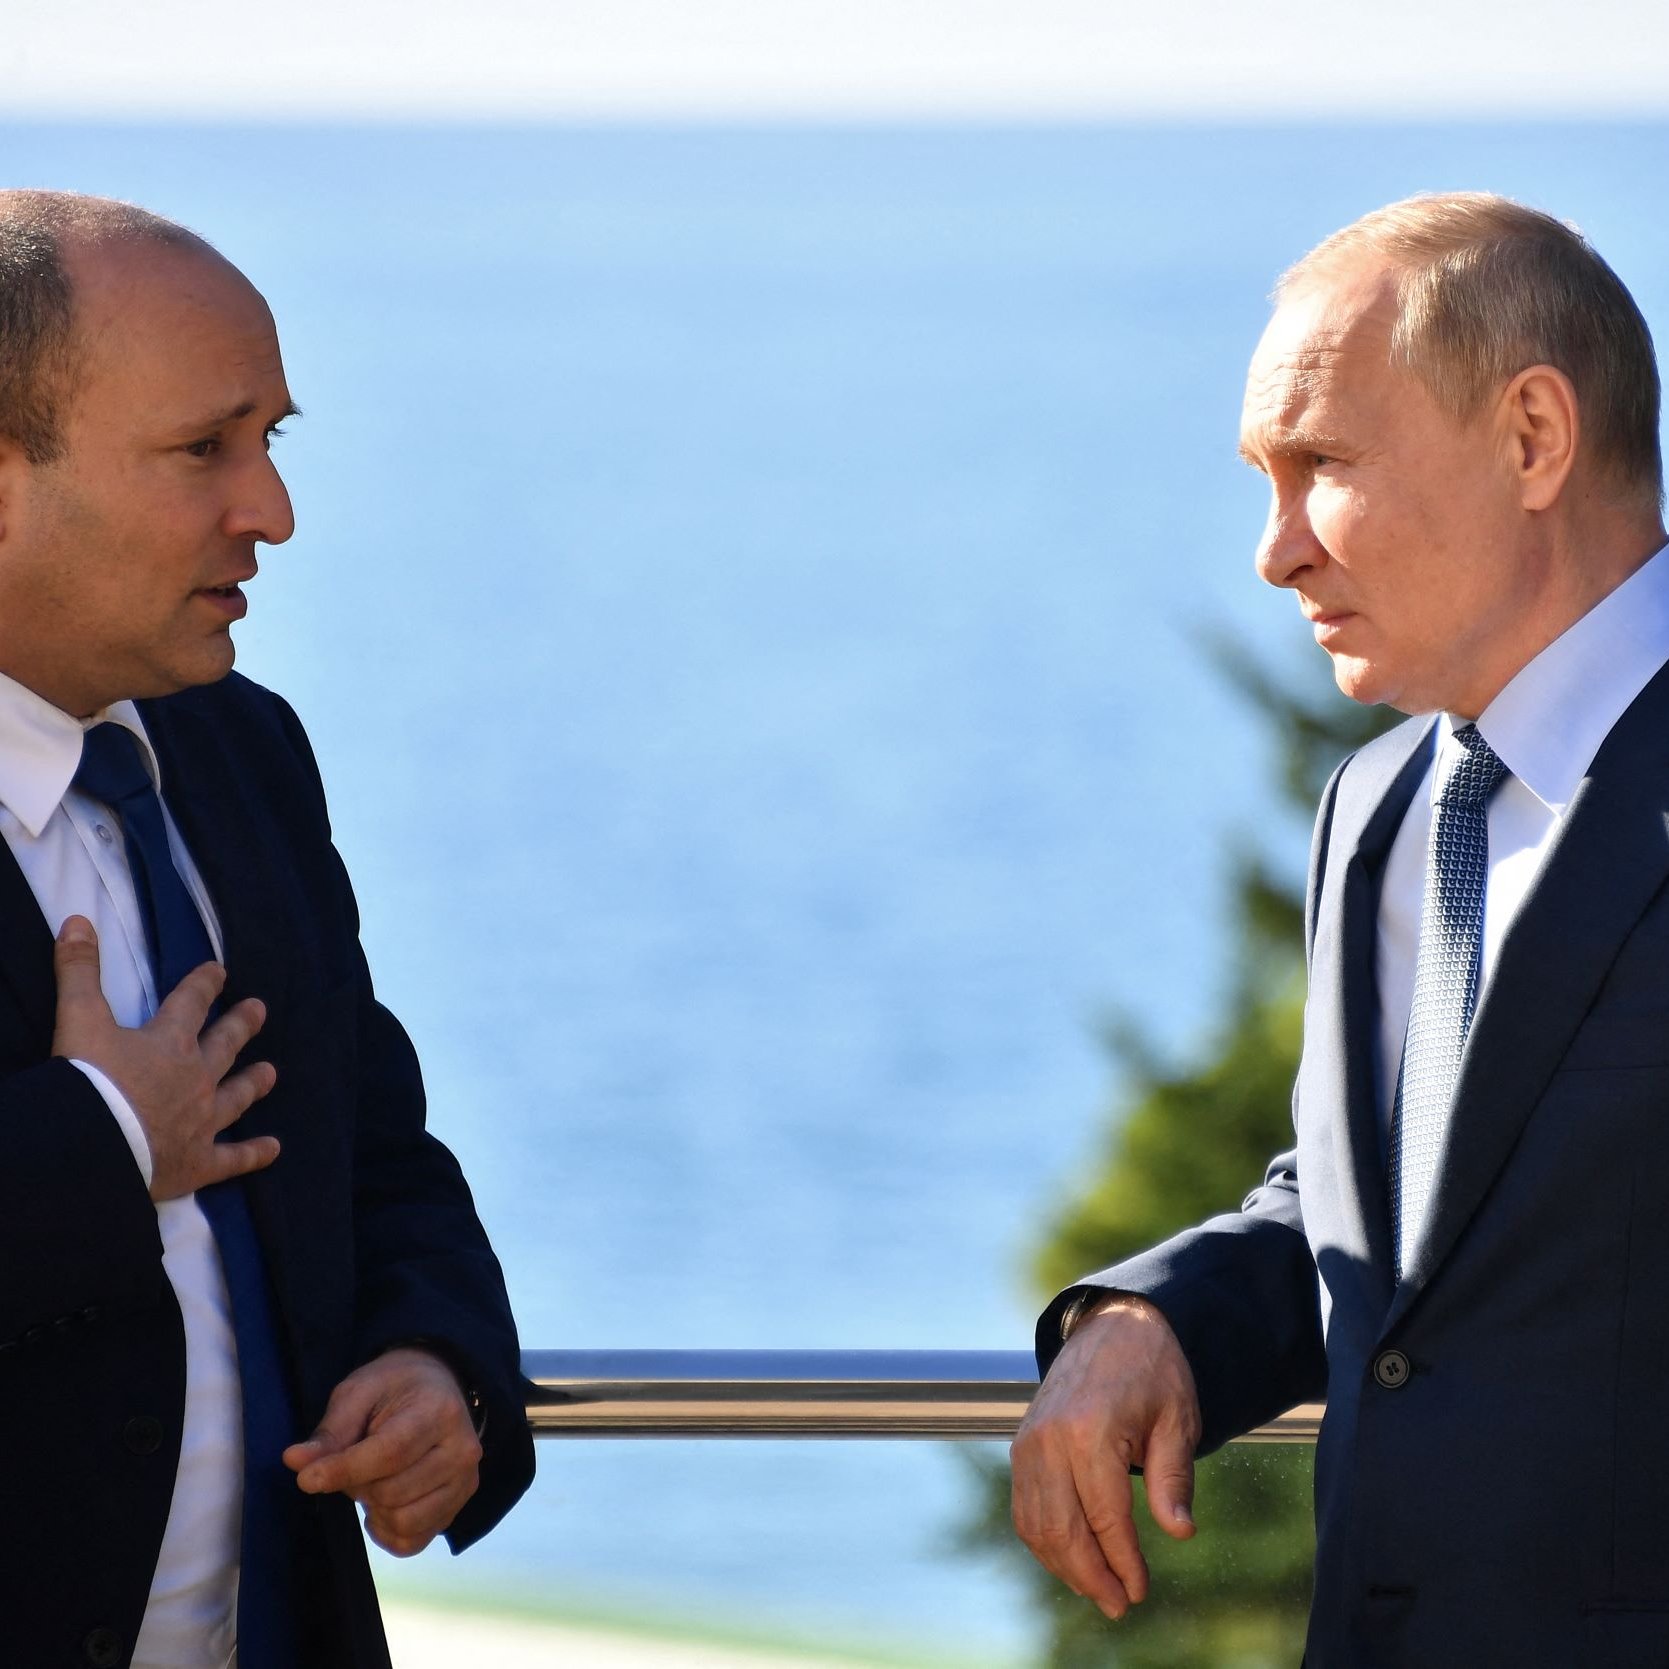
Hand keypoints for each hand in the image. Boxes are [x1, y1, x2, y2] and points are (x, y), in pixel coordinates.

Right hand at [50, 916, 278, 1201]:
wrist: (95, 1145)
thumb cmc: (89, 1082)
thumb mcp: (79, 1019)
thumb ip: (78, 971)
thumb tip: (77, 920)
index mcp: (169, 1042)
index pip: (191, 1002)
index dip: (204, 983)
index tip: (219, 970)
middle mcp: (195, 1078)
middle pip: (224, 1045)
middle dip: (241, 1025)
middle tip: (260, 1010)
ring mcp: (202, 1120)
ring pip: (236, 1096)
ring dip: (254, 1083)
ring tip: (272, 1073)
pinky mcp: (199, 1162)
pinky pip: (233, 1158)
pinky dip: (254, 1154)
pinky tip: (274, 1149)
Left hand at [283, 1347, 482, 1555]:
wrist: (437, 1388)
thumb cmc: (393, 1388)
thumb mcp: (358, 1394)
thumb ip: (330, 1432)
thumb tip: (294, 1461)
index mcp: (439, 1410)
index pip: (390, 1453)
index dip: (344, 1471)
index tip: (306, 1480)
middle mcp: (463, 1449)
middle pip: (391, 1492)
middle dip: (357, 1485)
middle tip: (353, 1464)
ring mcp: (465, 1482)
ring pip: (402, 1521)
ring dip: (373, 1509)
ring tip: (371, 1482)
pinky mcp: (458, 1507)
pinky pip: (411, 1542)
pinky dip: (386, 1532)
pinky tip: (384, 1505)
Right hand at [1010, 1296, 1200, 1619]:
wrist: (1114, 1323)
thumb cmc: (1154, 1370)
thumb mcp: (1177, 1421)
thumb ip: (1173, 1479)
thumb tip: (1179, 1532)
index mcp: (1090, 1430)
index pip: (1104, 1517)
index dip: (1123, 1561)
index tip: (1140, 1592)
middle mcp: (1050, 1438)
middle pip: (1063, 1529)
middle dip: (1091, 1575)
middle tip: (1119, 1604)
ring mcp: (1029, 1441)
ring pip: (1037, 1524)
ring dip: (1065, 1565)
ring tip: (1098, 1589)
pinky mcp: (1022, 1443)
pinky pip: (1025, 1506)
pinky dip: (1044, 1540)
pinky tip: (1072, 1557)